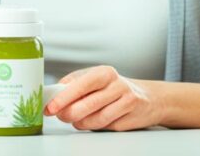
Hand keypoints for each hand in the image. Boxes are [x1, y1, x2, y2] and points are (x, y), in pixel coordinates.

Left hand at [44, 66, 161, 130]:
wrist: (148, 98)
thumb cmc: (114, 88)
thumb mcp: (96, 79)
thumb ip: (74, 84)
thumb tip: (54, 94)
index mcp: (104, 72)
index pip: (81, 84)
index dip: (64, 97)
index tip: (50, 107)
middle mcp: (117, 85)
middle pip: (88, 104)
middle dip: (69, 113)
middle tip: (60, 116)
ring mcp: (126, 102)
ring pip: (96, 119)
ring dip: (81, 123)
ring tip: (76, 120)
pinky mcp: (130, 118)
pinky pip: (106, 127)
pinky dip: (94, 127)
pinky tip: (93, 121)